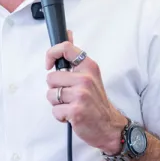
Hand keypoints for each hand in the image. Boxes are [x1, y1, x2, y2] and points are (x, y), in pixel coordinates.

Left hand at [45, 34, 127, 153]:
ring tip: (72, 105)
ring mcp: (81, 95)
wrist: (111, 127)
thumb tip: (68, 33)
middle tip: (70, 96)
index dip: (51, 54)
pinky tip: (72, 116)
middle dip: (56, 89)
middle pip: (51, 77)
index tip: (49, 65)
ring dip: (58, 103)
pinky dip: (60, 116)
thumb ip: (75, 56)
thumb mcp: (90, 74)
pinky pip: (54, 110)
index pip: (65, 48)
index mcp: (89, 66)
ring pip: (50, 94)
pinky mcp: (76, 111)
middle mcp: (85, 79)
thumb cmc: (96, 101)